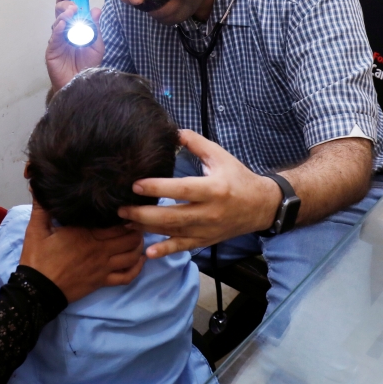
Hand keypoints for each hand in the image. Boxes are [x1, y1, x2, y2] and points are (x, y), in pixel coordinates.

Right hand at [19, 203, 144, 302]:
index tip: (128, 208)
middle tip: (137, 221)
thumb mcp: (36, 230)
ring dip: (138, 246)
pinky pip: (127, 277)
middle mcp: (99, 249)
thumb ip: (41, 207)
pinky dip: (137, 269)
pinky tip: (140, 260)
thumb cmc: (38, 258)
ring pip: (132, 255)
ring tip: (138, 237)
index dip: (127, 215)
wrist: (37, 290)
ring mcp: (103, 267)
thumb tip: (37, 186)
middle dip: (136, 228)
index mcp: (86, 234)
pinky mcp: (102, 281)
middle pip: (129, 237)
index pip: (117, 223)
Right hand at [46, 0, 104, 91]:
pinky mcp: (52, 51)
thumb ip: (95, 28)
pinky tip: (62, 24)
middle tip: (73, 5)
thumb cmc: (88, 66)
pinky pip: (54, 37)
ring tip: (71, 11)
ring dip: (63, 14)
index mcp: (74, 27)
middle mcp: (64, 31)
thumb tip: (96, 9)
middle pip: (59, 12)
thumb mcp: (96, 45)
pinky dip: (58, 29)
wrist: (82, 86)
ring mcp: (57, 40)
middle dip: (65, 4)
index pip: (68, 9)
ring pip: (56, 21)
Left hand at [117, 130, 281, 258]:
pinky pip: (183, 247)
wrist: (261, 206)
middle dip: (144, 214)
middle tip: (121, 208)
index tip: (135, 185)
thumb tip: (173, 131)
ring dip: (148, 229)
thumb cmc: (238, 177)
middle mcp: (210, 212)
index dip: (157, 188)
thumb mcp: (220, 156)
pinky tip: (149, 251)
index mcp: (214, 189)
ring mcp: (208, 229)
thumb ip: (196, 143)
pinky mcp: (206, 240)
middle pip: (172, 216)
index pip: (182, 189)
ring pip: (174, 232)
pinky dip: (166, 250)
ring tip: (126, 222)